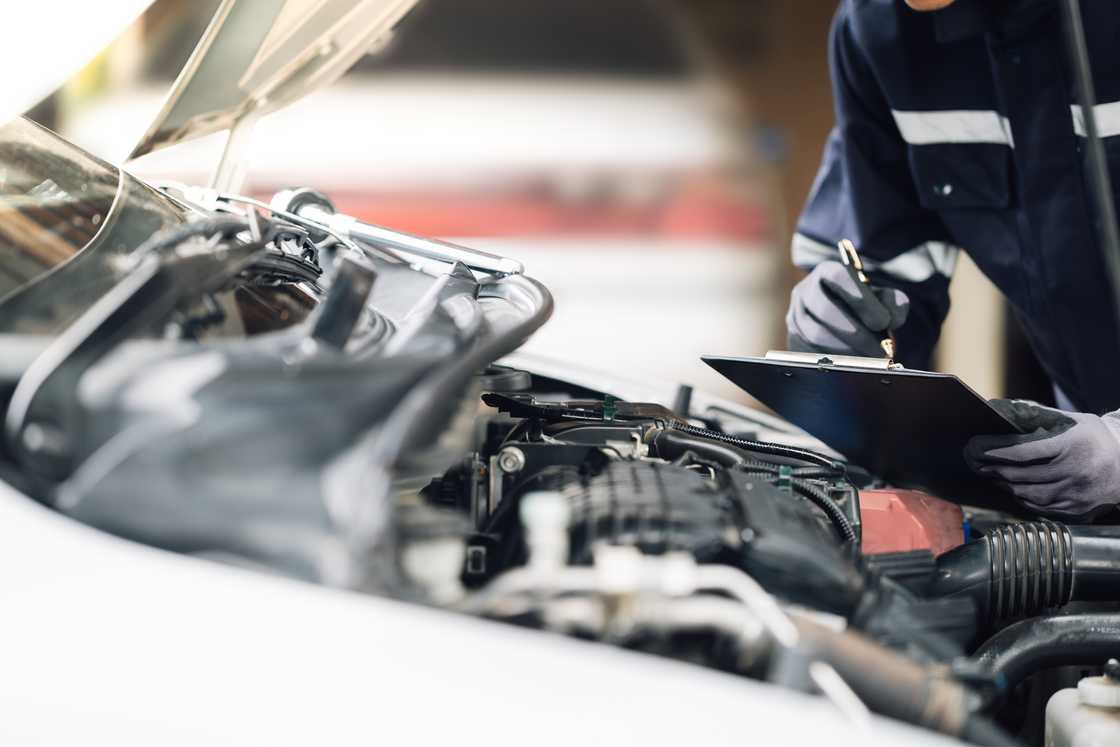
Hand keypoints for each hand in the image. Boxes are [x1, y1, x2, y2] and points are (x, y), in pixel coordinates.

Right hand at [786, 261, 909, 357]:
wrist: (840, 323)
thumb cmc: (865, 308)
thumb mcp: (882, 299)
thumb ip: (894, 302)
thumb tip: (891, 319)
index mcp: (828, 271)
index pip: (838, 277)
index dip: (860, 299)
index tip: (883, 322)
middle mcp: (805, 290)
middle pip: (824, 310)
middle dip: (856, 334)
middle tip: (880, 351)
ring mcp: (795, 315)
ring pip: (815, 334)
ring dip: (846, 351)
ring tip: (869, 361)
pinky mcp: (792, 339)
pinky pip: (808, 352)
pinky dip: (833, 361)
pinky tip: (853, 366)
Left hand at [965, 399, 1119, 518]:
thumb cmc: (1092, 437)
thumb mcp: (1071, 421)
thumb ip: (1036, 416)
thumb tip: (999, 411)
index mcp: (1071, 444)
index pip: (1022, 449)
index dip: (993, 449)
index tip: (974, 446)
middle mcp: (1075, 470)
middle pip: (1020, 473)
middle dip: (992, 467)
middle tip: (975, 462)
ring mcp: (1076, 493)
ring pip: (1027, 493)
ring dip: (1003, 484)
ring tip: (990, 474)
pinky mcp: (1077, 509)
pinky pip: (1039, 506)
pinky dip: (1020, 497)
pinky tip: (1010, 488)